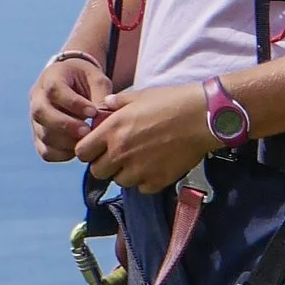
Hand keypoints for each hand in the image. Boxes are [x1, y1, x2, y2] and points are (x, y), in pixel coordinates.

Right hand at [31, 51, 111, 163]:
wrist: (72, 84)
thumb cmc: (86, 80)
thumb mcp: (96, 78)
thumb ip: (101, 94)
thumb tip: (104, 116)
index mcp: (51, 78)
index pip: (54, 90)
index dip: (73, 103)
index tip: (93, 112)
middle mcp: (37, 98)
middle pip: (40, 113)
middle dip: (65, 125)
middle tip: (87, 131)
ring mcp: (36, 119)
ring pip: (43, 134)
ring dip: (66, 142)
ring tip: (87, 141)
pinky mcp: (39, 137)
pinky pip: (45, 151)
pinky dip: (63, 154)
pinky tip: (79, 148)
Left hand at [77, 82, 213, 193]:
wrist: (203, 118)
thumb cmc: (171, 101)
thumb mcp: (141, 96)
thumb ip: (118, 102)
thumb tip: (105, 105)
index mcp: (112, 130)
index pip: (82, 152)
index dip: (88, 151)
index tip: (98, 147)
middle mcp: (120, 153)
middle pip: (97, 172)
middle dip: (105, 165)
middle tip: (119, 156)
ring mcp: (138, 170)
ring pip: (119, 182)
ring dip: (125, 174)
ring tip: (139, 161)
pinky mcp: (157, 181)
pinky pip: (142, 188)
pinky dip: (146, 180)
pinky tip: (155, 167)